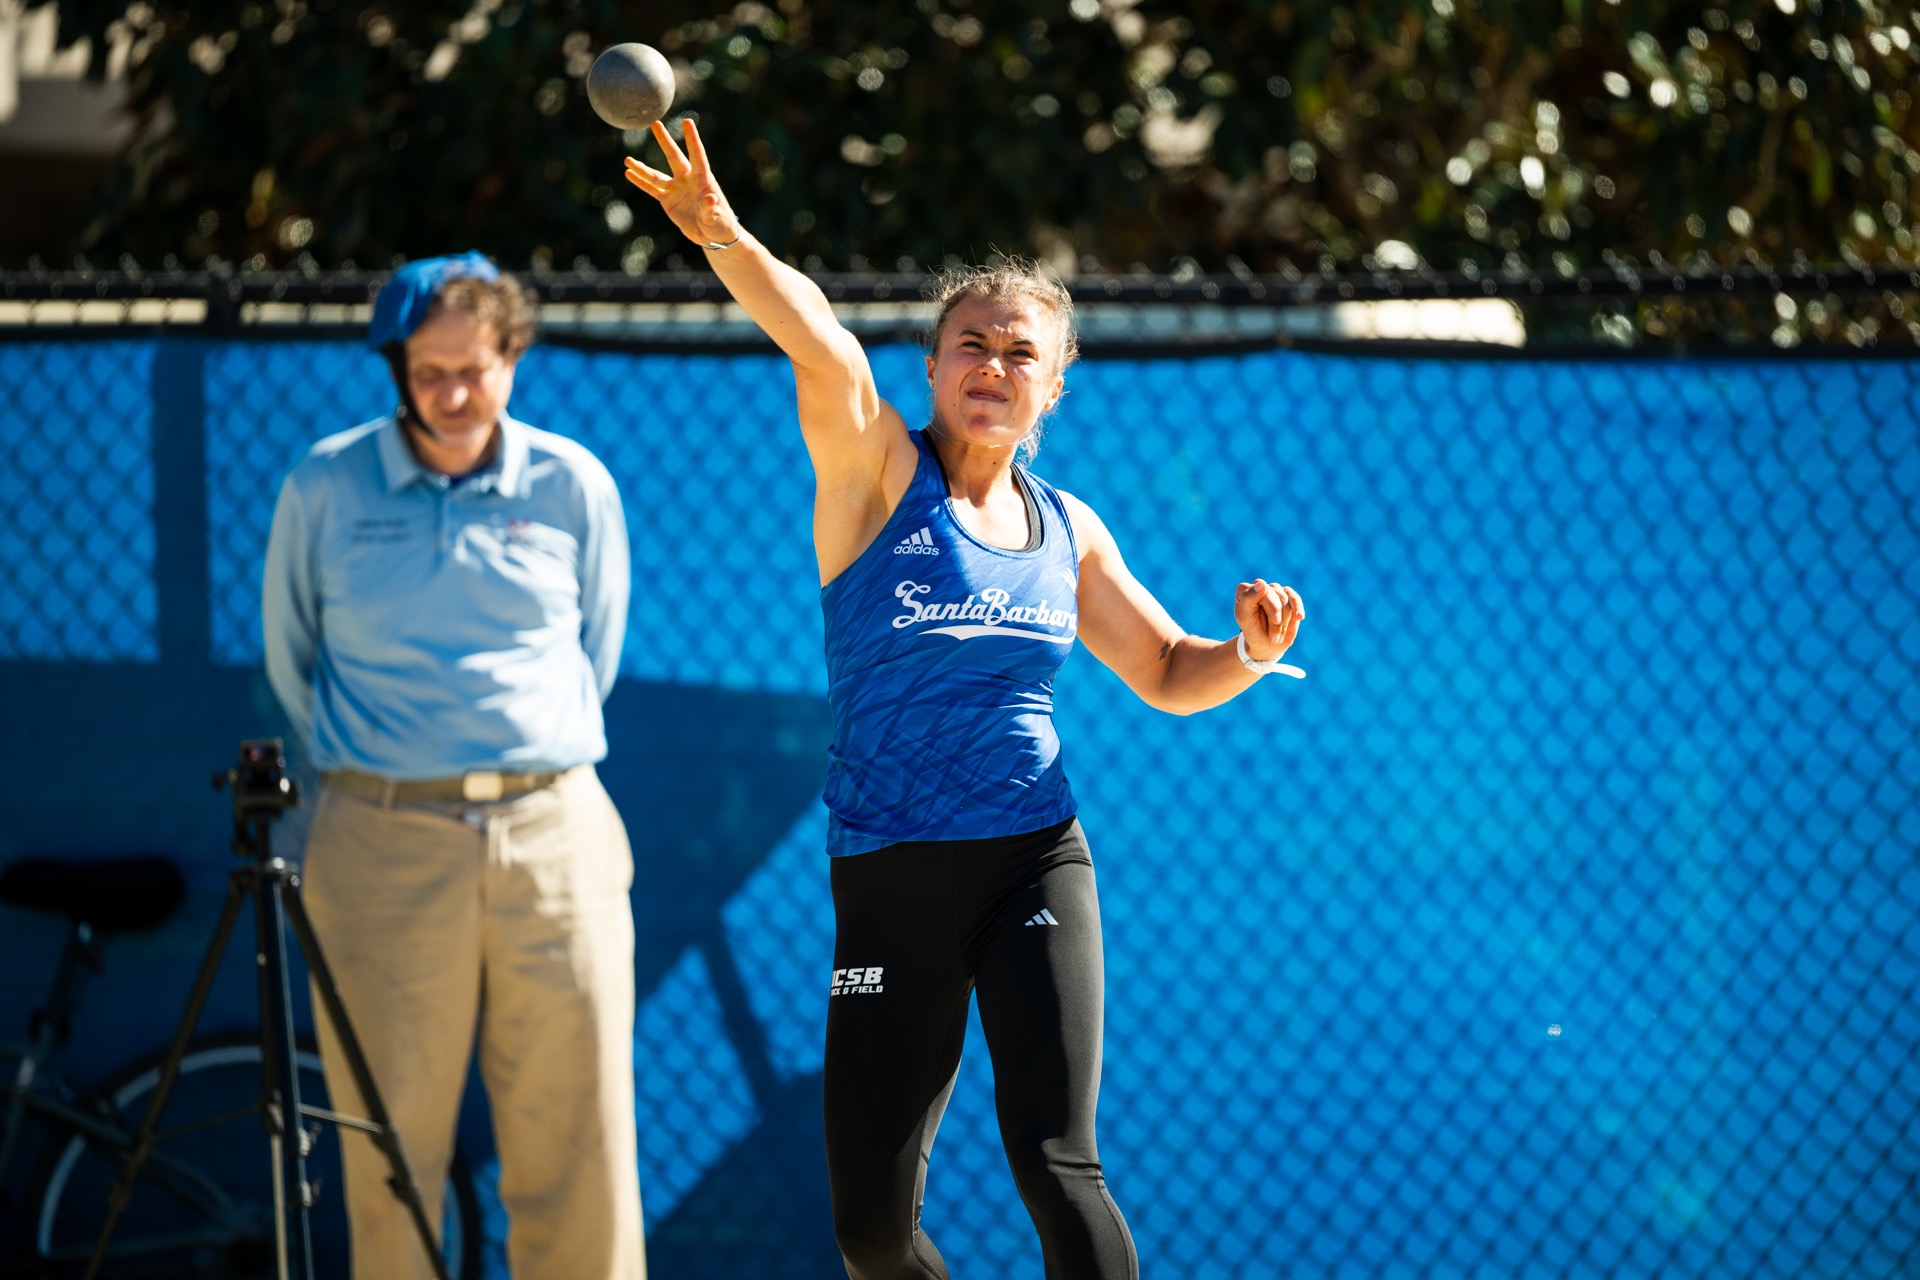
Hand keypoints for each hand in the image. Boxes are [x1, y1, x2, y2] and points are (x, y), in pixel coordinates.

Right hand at [623, 118, 740, 248]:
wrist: (712, 235)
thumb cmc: (720, 225)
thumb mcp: (717, 218)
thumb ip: (712, 209)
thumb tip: (711, 198)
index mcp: (704, 179)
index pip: (698, 155)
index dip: (692, 139)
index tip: (687, 121)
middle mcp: (688, 180)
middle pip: (674, 157)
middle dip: (665, 140)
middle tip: (655, 123)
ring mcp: (676, 188)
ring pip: (656, 175)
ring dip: (642, 168)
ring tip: (627, 160)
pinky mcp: (668, 200)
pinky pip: (652, 190)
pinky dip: (640, 183)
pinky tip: (629, 173)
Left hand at [1234, 578, 1303, 662]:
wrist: (1265, 644)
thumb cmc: (1252, 631)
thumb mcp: (1245, 618)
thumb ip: (1248, 599)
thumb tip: (1262, 583)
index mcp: (1245, 590)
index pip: (1260, 589)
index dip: (1270, 604)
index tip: (1276, 620)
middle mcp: (1260, 587)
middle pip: (1274, 595)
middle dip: (1277, 618)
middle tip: (1274, 637)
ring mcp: (1275, 591)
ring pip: (1285, 599)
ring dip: (1284, 621)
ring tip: (1277, 637)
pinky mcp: (1288, 597)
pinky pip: (1295, 598)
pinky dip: (1298, 608)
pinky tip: (1299, 617)